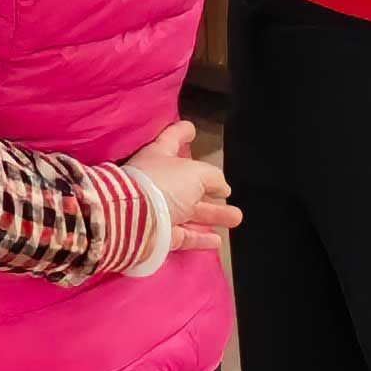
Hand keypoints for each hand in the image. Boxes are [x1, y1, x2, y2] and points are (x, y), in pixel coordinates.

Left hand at [127, 119, 238, 256]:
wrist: (134, 220)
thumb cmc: (163, 185)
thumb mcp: (195, 172)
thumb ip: (212, 177)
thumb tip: (221, 186)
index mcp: (160, 157)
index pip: (172, 139)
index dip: (181, 132)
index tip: (191, 128)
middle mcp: (158, 182)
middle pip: (188, 184)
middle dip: (210, 188)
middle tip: (228, 192)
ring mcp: (158, 209)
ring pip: (190, 212)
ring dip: (212, 215)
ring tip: (236, 218)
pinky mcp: (160, 235)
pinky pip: (184, 235)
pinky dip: (200, 238)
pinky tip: (217, 241)